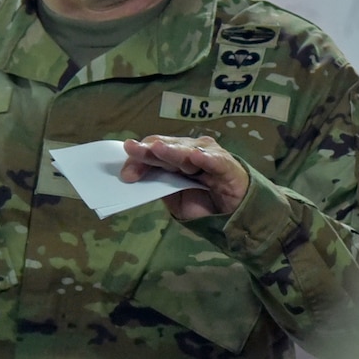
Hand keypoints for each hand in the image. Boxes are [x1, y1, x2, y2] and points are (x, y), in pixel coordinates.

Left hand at [121, 135, 250, 219]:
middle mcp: (189, 150)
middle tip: (132, 150)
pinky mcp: (226, 165)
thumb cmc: (202, 200)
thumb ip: (158, 184)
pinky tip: (195, 157)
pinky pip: (214, 161)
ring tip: (158, 149)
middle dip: (148, 151)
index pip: (152, 151)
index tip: (125, 175)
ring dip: (172, 150)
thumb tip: (133, 178)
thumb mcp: (173, 196)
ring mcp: (208, 154)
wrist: (233, 211)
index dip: (138, 159)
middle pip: (165, 147)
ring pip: (186, 152)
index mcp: (173, 155)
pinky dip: (205, 158)